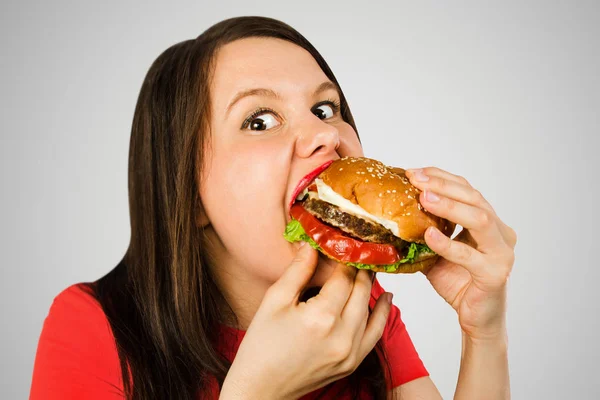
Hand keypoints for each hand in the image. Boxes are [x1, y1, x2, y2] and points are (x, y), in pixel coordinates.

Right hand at [220, 244, 392, 399]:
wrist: (260, 387)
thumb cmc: (261, 345)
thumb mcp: (274, 301)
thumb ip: (297, 271)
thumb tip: (312, 245)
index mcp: (320, 317)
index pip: (343, 278)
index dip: (345, 258)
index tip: (345, 243)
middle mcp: (341, 336)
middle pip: (360, 291)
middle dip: (360, 269)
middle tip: (360, 251)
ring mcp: (349, 353)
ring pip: (370, 310)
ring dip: (371, 287)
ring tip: (370, 268)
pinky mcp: (352, 363)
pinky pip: (375, 334)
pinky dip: (383, 315)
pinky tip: (387, 298)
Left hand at [405, 167, 516, 340]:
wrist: (476, 318)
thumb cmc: (458, 282)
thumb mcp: (436, 252)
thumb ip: (424, 231)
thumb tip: (391, 212)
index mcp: (490, 222)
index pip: (466, 189)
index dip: (441, 178)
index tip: (415, 172)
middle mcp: (501, 232)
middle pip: (474, 198)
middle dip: (443, 186)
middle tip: (416, 179)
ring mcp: (501, 252)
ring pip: (479, 219)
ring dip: (449, 206)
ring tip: (424, 198)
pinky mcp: (495, 274)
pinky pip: (470, 255)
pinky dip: (448, 244)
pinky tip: (428, 235)